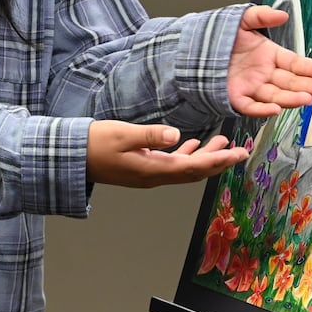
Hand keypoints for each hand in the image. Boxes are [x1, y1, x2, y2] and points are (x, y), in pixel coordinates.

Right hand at [87, 121, 246, 187]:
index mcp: (153, 170)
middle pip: (195, 173)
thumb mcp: (122, 134)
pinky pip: (172, 165)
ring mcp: (148, 174)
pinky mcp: (142, 169)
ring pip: (185, 169)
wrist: (70, 158)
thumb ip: (149, 135)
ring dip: (205, 158)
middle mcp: (154, 177)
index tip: (239, 154)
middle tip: (241, 152)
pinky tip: (193, 144)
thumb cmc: (94, 144)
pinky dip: (187, 156)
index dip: (219, 161)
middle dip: (220, 163)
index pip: (194, 167)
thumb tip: (175, 136)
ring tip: (223, 144)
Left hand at [227, 6, 311, 116]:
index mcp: (269, 55)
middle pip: (290, 82)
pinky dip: (262, 109)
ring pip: (276, 95)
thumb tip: (282, 15)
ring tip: (307, 99)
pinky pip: (251, 106)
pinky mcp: (236, 97)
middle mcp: (264, 73)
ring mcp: (252, 87)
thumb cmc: (220, 35)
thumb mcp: (242, 20)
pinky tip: (275, 108)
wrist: (193, 47)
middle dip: (309, 86)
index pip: (294, 63)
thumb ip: (262, 16)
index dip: (308, 67)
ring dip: (292, 98)